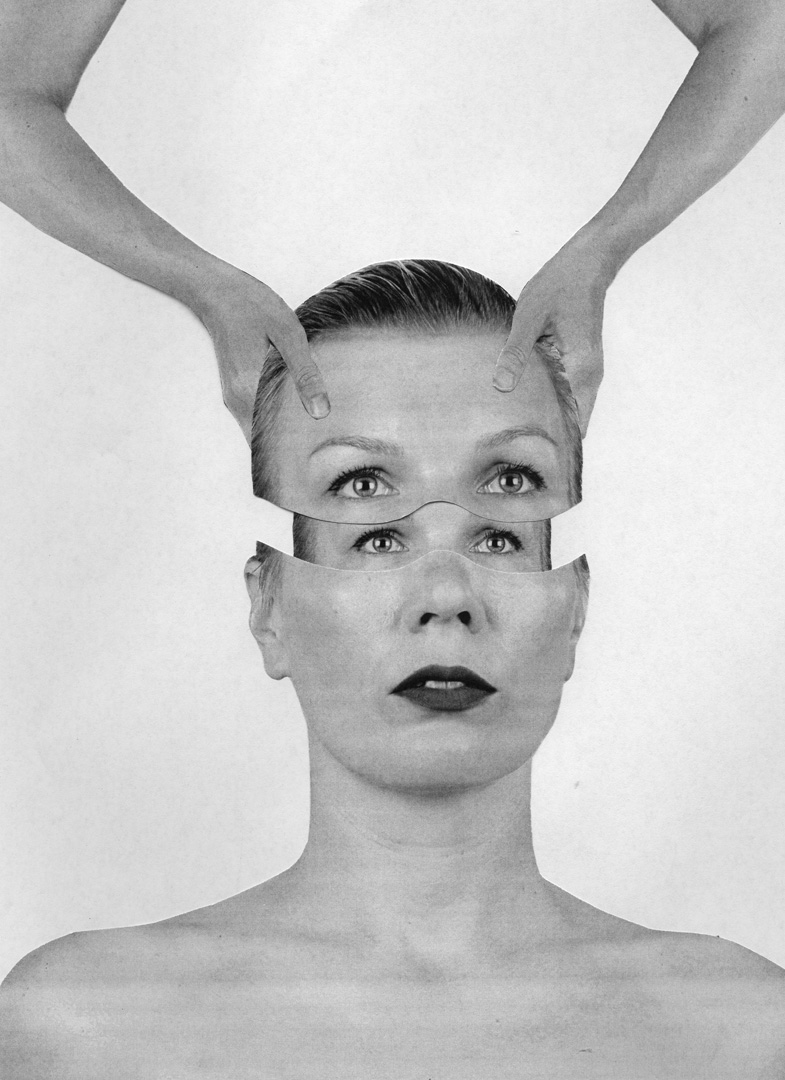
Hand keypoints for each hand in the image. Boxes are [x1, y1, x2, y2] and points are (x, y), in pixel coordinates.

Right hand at [195, 267, 328, 443]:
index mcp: (250, 390)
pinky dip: (274, 421)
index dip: (291, 457)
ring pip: (258, 430)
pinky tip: (295, 413)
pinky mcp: (235, 388)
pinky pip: (255, 415)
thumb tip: (320, 412)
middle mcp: (237, 400)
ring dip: (281, 436)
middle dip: (289, 452)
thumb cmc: (253, 307)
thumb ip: (304, 374)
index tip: (311, 469)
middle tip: (319, 459)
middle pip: (263, 442)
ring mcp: (233, 396)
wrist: (216, 290)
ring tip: (313, 439)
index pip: (269, 441)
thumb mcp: (288, 335)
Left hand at [493, 238, 616, 437]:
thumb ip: (515, 353)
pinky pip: (568, 395)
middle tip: (515, 448)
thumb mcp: (529, 317)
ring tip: (516, 430)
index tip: (532, 458)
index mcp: (580, 369)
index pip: (574, 423)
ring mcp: (588, 373)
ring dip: (548, 419)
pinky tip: (525, 403)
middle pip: (573, 422)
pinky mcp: (581, 366)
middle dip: (548, 436)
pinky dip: (550, 403)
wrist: (588, 264)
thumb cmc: (560, 286)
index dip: (554, 443)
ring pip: (571, 410)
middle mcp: (590, 377)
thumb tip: (501, 386)